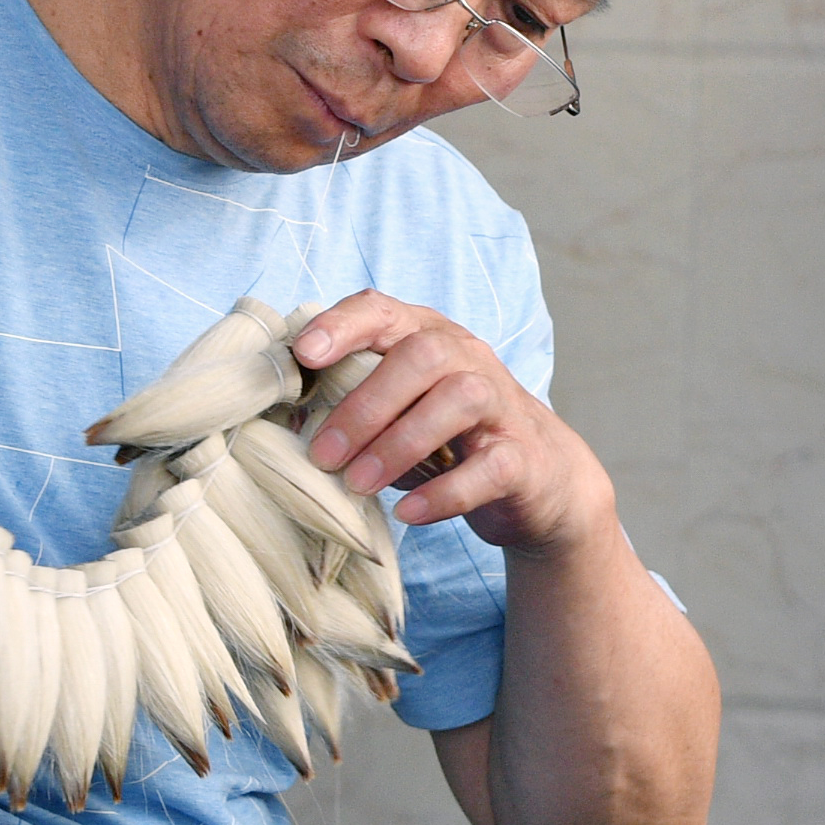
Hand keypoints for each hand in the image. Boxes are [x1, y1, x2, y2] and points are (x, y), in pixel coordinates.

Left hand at [292, 290, 613, 553]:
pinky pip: (488, 468)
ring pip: (458, 399)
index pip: (383, 310)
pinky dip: (445, 492)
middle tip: (322, 456)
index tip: (303, 354)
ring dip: (400, 443)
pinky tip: (408, 513)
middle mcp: (467, 358)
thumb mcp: (398, 411)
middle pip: (420, 356)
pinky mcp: (523, 457)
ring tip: (358, 485)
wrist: (537, 478)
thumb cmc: (446, 439)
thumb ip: (351, 403)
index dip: (341, 325)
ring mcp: (501, 405)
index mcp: (426, 336)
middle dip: (364, 405)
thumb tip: (286, 422)